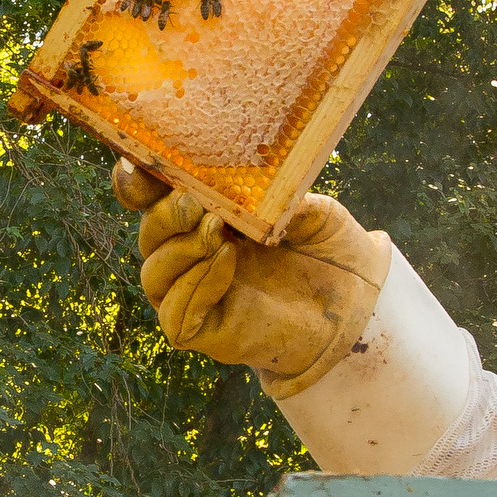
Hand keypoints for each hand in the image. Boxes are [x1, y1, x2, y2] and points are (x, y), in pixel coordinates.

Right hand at [116, 159, 389, 397]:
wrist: (360, 302)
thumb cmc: (330, 249)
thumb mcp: (311, 209)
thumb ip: (278, 197)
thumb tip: (250, 186)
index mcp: (206, 217)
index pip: (153, 199)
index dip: (136, 183)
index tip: (136, 164)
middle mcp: (193, 255)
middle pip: (149, 236)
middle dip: (163, 216)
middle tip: (193, 203)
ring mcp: (197, 295)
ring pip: (154, 276)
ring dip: (178, 251)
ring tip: (216, 233)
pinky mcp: (207, 332)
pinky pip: (177, 316)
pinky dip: (196, 285)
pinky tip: (226, 261)